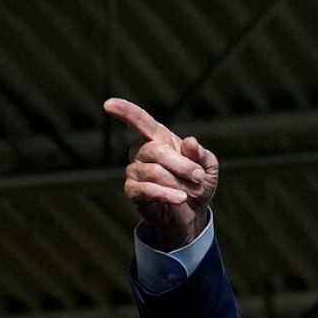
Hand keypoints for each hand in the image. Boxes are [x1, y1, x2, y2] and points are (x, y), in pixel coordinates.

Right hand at [104, 98, 218, 250]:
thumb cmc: (197, 184)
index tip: (109, 104)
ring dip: (177, 182)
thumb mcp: (208, 167)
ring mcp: (134, 171)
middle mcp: (141, 152)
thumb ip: (201, 154)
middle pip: (154, 150)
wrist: (192, 212)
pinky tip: (180, 199)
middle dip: (181, 164)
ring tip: (190, 191)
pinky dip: (167, 194)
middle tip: (198, 176)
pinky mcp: (133, 191)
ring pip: (153, 171)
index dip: (126, 112)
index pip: (141, 122)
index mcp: (159, 139)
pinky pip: (147, 189)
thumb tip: (189, 142)